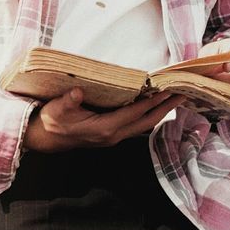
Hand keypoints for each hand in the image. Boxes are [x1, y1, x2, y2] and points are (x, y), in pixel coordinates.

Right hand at [23, 88, 184, 152]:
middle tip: (183, 93)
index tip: (167, 91)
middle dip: (166, 108)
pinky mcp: (113, 134)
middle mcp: (113, 135)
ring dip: (161, 111)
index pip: (134, 114)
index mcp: (103, 128)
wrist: (47, 139)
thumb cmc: (52, 122)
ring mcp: (115, 137)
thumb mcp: (55, 110)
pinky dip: (149, 114)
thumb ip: (67, 101)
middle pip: (147, 122)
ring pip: (144, 125)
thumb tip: (77, 92)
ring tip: (175, 97)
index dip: (151, 102)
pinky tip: (155, 104)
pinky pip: (137, 124)